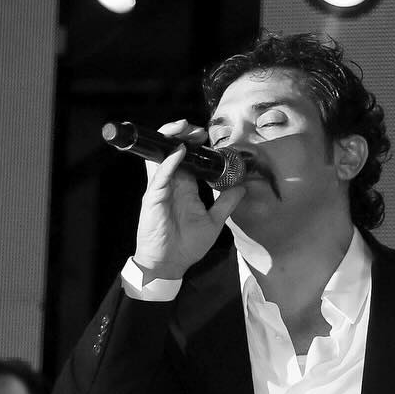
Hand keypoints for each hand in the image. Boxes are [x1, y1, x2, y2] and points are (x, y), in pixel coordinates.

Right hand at [132, 120, 245, 281]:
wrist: (169, 264)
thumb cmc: (187, 246)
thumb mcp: (214, 222)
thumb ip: (226, 203)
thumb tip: (242, 186)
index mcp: (185, 187)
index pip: (189, 159)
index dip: (196, 145)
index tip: (207, 137)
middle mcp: (171, 184)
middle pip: (173, 151)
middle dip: (183, 135)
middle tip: (197, 129)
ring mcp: (161, 189)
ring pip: (162, 156)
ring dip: (172, 139)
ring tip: (184, 128)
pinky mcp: (153, 197)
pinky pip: (159, 175)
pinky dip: (169, 162)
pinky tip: (179, 151)